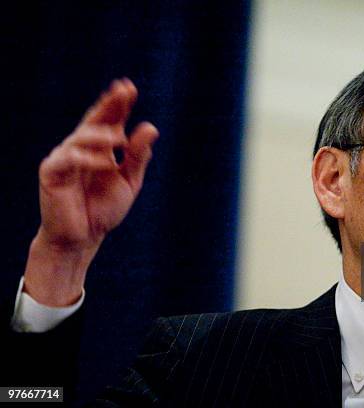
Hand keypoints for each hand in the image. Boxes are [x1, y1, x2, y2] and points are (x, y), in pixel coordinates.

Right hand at [23, 79, 157, 305]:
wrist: (83, 239)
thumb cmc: (104, 209)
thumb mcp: (128, 181)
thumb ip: (137, 156)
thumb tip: (151, 127)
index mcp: (100, 149)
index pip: (109, 121)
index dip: (118, 104)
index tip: (129, 88)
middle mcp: (80, 148)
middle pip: (94, 121)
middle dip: (108, 105)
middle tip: (123, 91)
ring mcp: (64, 159)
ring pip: (81, 137)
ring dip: (101, 134)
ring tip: (121, 138)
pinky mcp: (51, 173)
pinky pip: (68, 159)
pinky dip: (88, 158)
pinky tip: (106, 162)